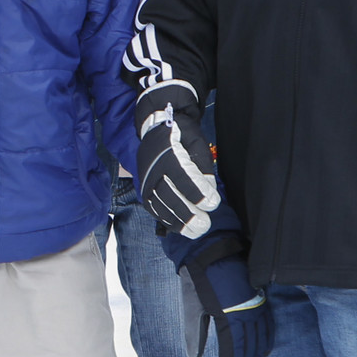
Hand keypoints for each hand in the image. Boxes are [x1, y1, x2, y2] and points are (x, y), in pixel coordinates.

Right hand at [136, 81, 221, 238]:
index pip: (183, 176)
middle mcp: (153, 167)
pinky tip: (179, 226)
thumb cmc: (181, 134)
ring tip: (195, 230)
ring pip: (159, 204)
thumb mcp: (196, 143)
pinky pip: (152, 206)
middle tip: (204, 224)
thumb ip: (203, 166)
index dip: (198, 192)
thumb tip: (209, 190)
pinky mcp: (143, 187)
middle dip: (187, 212)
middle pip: (168, 194)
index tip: (212, 203)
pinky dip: (166, 218)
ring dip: (177, 220)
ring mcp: (146, 179)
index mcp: (168, 153)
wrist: (154, 126)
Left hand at [178, 236, 271, 356]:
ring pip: (260, 338)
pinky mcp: (260, 298)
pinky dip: (267, 339)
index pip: (233, 349)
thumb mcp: (192, 306)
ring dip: (257, 355)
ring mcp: (255, 306)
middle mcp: (245, 313)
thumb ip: (196, 332)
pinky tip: (265, 349)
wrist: (212, 250)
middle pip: (249, 347)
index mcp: (226, 316)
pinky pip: (268, 324)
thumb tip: (194, 356)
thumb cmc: (198, 278)